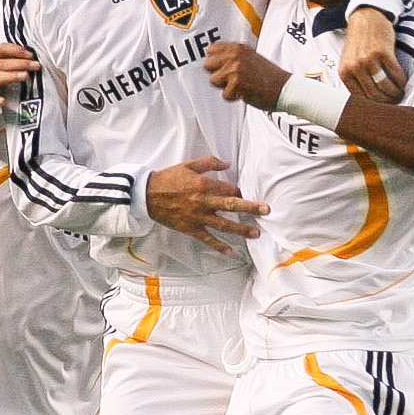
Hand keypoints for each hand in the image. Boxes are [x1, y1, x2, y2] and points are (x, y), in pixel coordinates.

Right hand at [0, 43, 39, 121]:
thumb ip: (6, 62)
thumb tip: (30, 57)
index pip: (1, 49)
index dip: (16, 50)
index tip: (31, 54)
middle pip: (1, 63)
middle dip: (20, 63)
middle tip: (36, 66)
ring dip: (11, 76)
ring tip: (25, 76)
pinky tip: (3, 101)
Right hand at [146, 155, 268, 254]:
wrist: (147, 195)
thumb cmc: (168, 178)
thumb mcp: (188, 165)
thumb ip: (209, 162)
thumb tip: (227, 163)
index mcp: (204, 184)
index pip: (229, 189)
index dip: (240, 192)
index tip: (246, 194)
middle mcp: (204, 201)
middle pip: (232, 205)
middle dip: (251, 208)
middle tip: (266, 211)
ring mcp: (198, 217)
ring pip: (224, 224)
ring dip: (241, 229)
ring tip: (255, 234)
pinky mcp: (191, 228)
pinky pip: (207, 239)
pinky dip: (219, 246)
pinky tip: (230, 252)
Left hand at [204, 42, 287, 109]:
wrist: (285, 88)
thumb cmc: (268, 76)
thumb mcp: (251, 57)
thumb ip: (233, 56)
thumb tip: (211, 60)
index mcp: (238, 47)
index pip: (211, 49)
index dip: (215, 61)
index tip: (222, 67)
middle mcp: (235, 55)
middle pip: (207, 65)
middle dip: (217, 74)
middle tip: (233, 79)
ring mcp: (235, 69)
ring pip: (213, 81)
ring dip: (225, 87)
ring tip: (241, 85)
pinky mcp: (236, 83)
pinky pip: (224, 95)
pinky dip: (234, 97)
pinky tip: (246, 92)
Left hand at [339, 6, 405, 101]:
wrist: (365, 18)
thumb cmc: (358, 42)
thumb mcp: (349, 61)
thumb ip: (354, 79)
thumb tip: (368, 101)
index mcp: (345, 72)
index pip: (359, 97)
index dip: (373, 105)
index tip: (382, 106)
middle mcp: (354, 66)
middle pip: (373, 93)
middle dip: (385, 100)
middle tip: (394, 100)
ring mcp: (368, 58)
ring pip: (384, 85)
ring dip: (394, 91)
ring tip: (399, 92)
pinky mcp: (382, 51)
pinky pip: (394, 72)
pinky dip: (400, 79)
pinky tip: (403, 81)